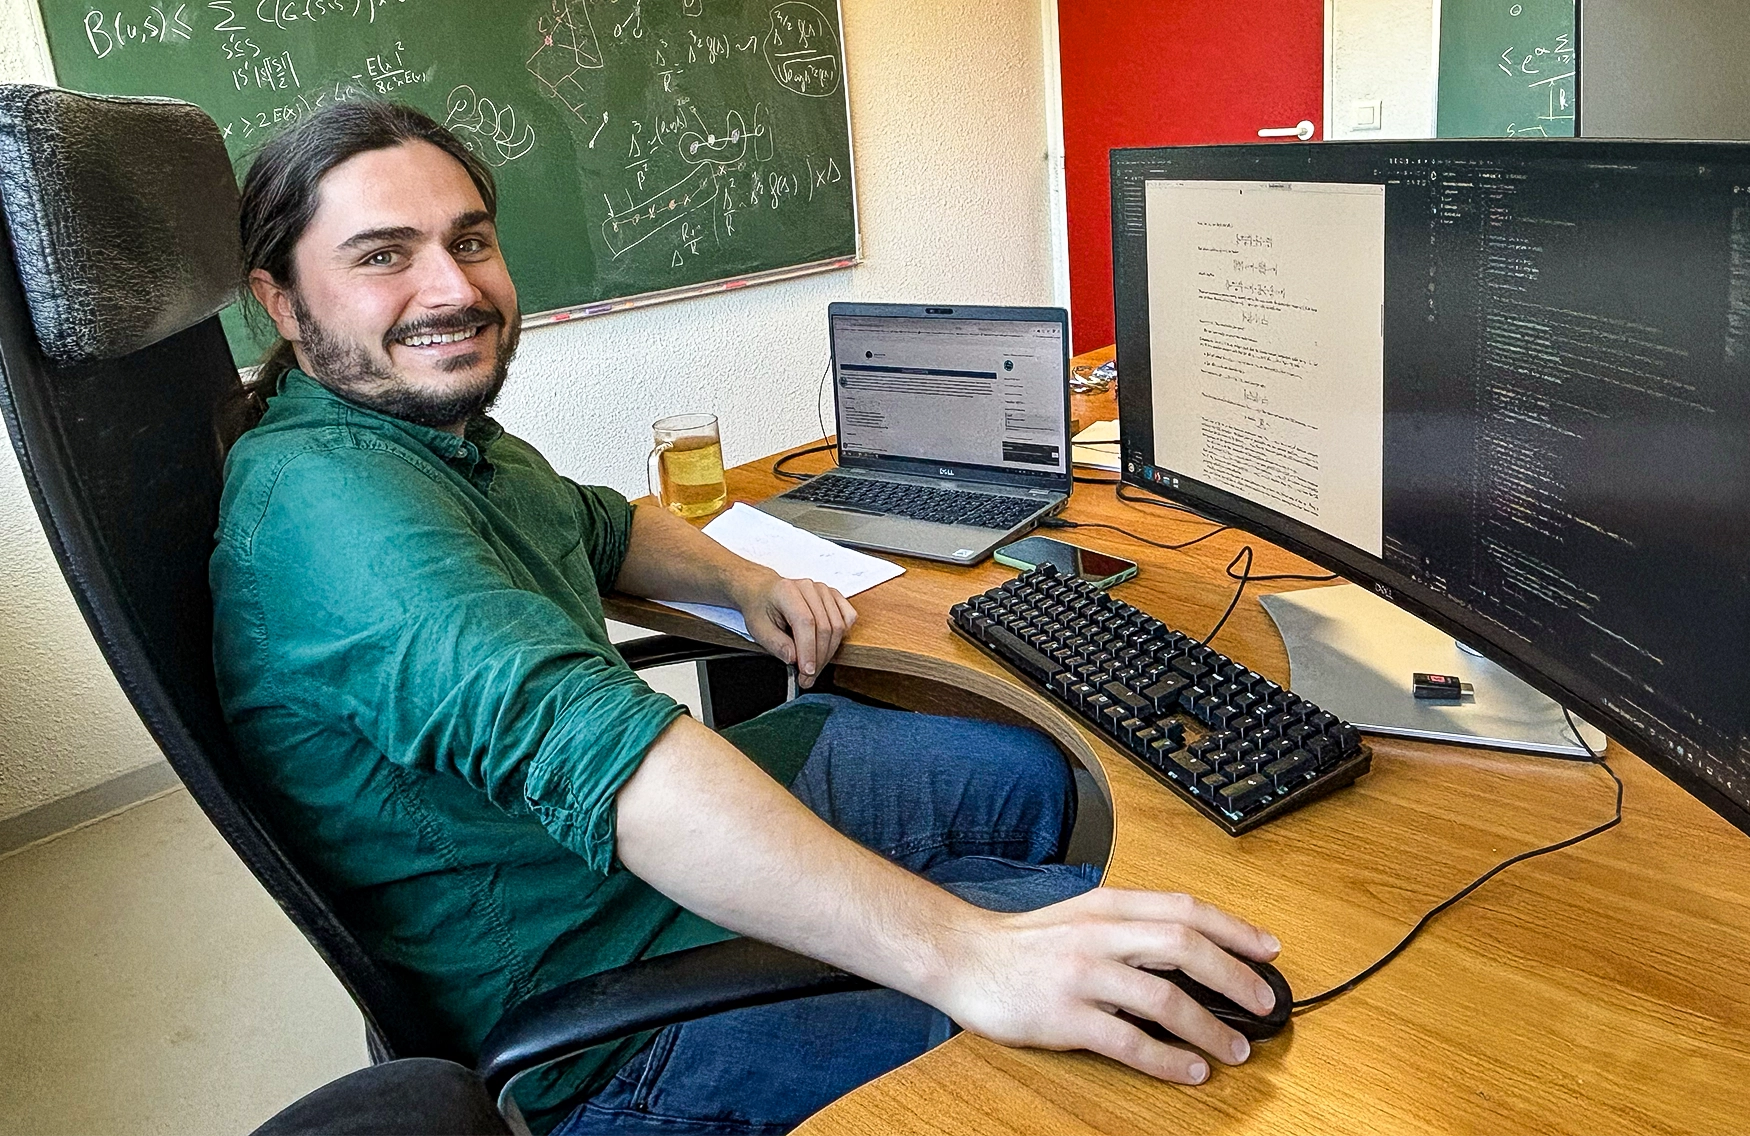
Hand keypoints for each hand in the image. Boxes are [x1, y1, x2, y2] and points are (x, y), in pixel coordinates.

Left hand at [734, 571, 857, 687]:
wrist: (765, 592)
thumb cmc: (761, 607)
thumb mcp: (758, 629)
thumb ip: (776, 644)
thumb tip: (794, 658)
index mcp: (787, 592)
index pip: (806, 622)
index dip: (809, 650)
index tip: (806, 671)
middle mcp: (808, 588)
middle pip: (825, 627)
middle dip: (819, 658)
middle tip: (807, 677)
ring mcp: (823, 591)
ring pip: (838, 626)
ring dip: (829, 652)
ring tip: (814, 666)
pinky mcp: (833, 596)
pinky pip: (848, 618)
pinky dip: (841, 636)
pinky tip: (827, 645)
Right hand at [931, 888, 1281, 1083]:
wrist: (961, 956)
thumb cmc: (1025, 942)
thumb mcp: (1082, 915)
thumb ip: (1132, 927)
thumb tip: (1194, 952)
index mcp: (1109, 906)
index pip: (1185, 909)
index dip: (1234, 929)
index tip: (1269, 950)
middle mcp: (1100, 935)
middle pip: (1185, 947)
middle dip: (1236, 976)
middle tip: (1265, 1004)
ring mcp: (1082, 976)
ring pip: (1164, 998)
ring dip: (1209, 1027)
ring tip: (1236, 1049)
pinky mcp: (1064, 1017)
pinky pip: (1128, 1041)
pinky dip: (1167, 1059)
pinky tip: (1190, 1070)